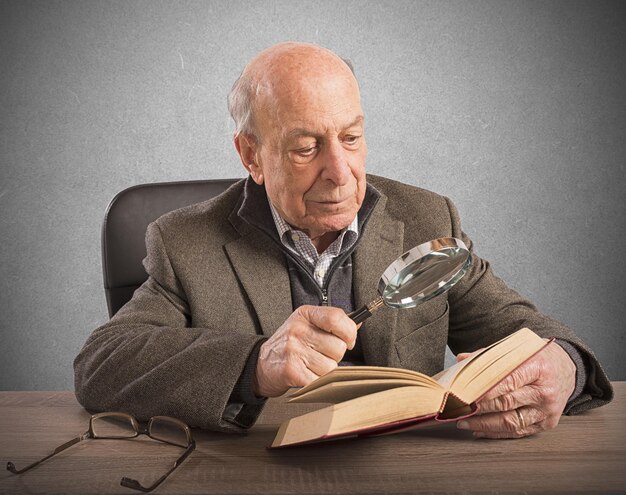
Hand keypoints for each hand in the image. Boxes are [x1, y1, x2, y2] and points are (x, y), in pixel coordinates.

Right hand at [254, 305, 357, 396]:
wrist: (261, 364)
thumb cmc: (290, 344)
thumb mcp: (307, 324)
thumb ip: (331, 323)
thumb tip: (358, 323)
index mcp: (305, 314)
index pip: (337, 318)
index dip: (349, 332)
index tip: (348, 340)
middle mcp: (298, 329)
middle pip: (339, 347)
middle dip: (335, 355)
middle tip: (320, 355)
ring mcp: (293, 350)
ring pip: (332, 366)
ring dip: (325, 370)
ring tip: (310, 365)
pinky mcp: (291, 370)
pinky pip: (320, 380)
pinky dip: (317, 382)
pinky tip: (306, 374)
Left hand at [456, 341, 575, 437]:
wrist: (567, 367)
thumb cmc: (537, 356)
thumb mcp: (517, 349)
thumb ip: (489, 355)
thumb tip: (462, 360)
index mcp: (537, 368)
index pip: (508, 380)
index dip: (485, 390)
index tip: (465, 395)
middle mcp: (545, 391)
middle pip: (507, 403)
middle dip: (479, 409)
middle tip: (457, 409)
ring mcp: (547, 410)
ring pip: (512, 422)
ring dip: (484, 425)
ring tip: (464, 422)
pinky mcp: (547, 423)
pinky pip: (519, 432)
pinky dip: (497, 433)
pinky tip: (480, 430)